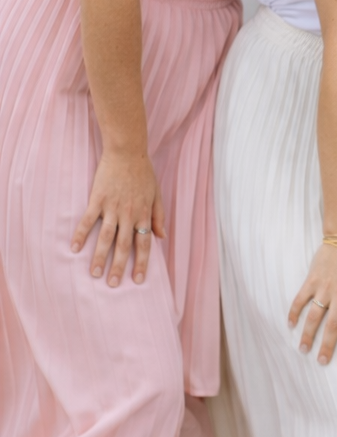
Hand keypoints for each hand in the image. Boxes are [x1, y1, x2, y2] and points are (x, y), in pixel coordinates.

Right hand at [71, 149, 164, 286]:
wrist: (127, 151)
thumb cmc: (143, 172)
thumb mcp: (157, 194)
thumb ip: (159, 216)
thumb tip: (162, 237)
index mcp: (143, 215)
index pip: (144, 244)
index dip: (141, 263)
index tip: (137, 280)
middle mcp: (128, 215)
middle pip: (124, 246)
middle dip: (118, 267)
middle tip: (112, 285)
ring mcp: (112, 208)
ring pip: (105, 237)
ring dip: (100, 257)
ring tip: (94, 274)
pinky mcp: (97, 200)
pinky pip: (88, 220)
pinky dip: (80, 234)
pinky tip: (74, 248)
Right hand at [289, 243, 336, 364]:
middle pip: (333, 326)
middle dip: (327, 346)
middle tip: (322, 361)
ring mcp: (324, 288)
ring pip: (314, 316)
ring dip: (308, 334)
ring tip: (304, 349)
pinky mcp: (311, 281)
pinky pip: (300, 299)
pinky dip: (294, 312)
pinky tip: (290, 325)